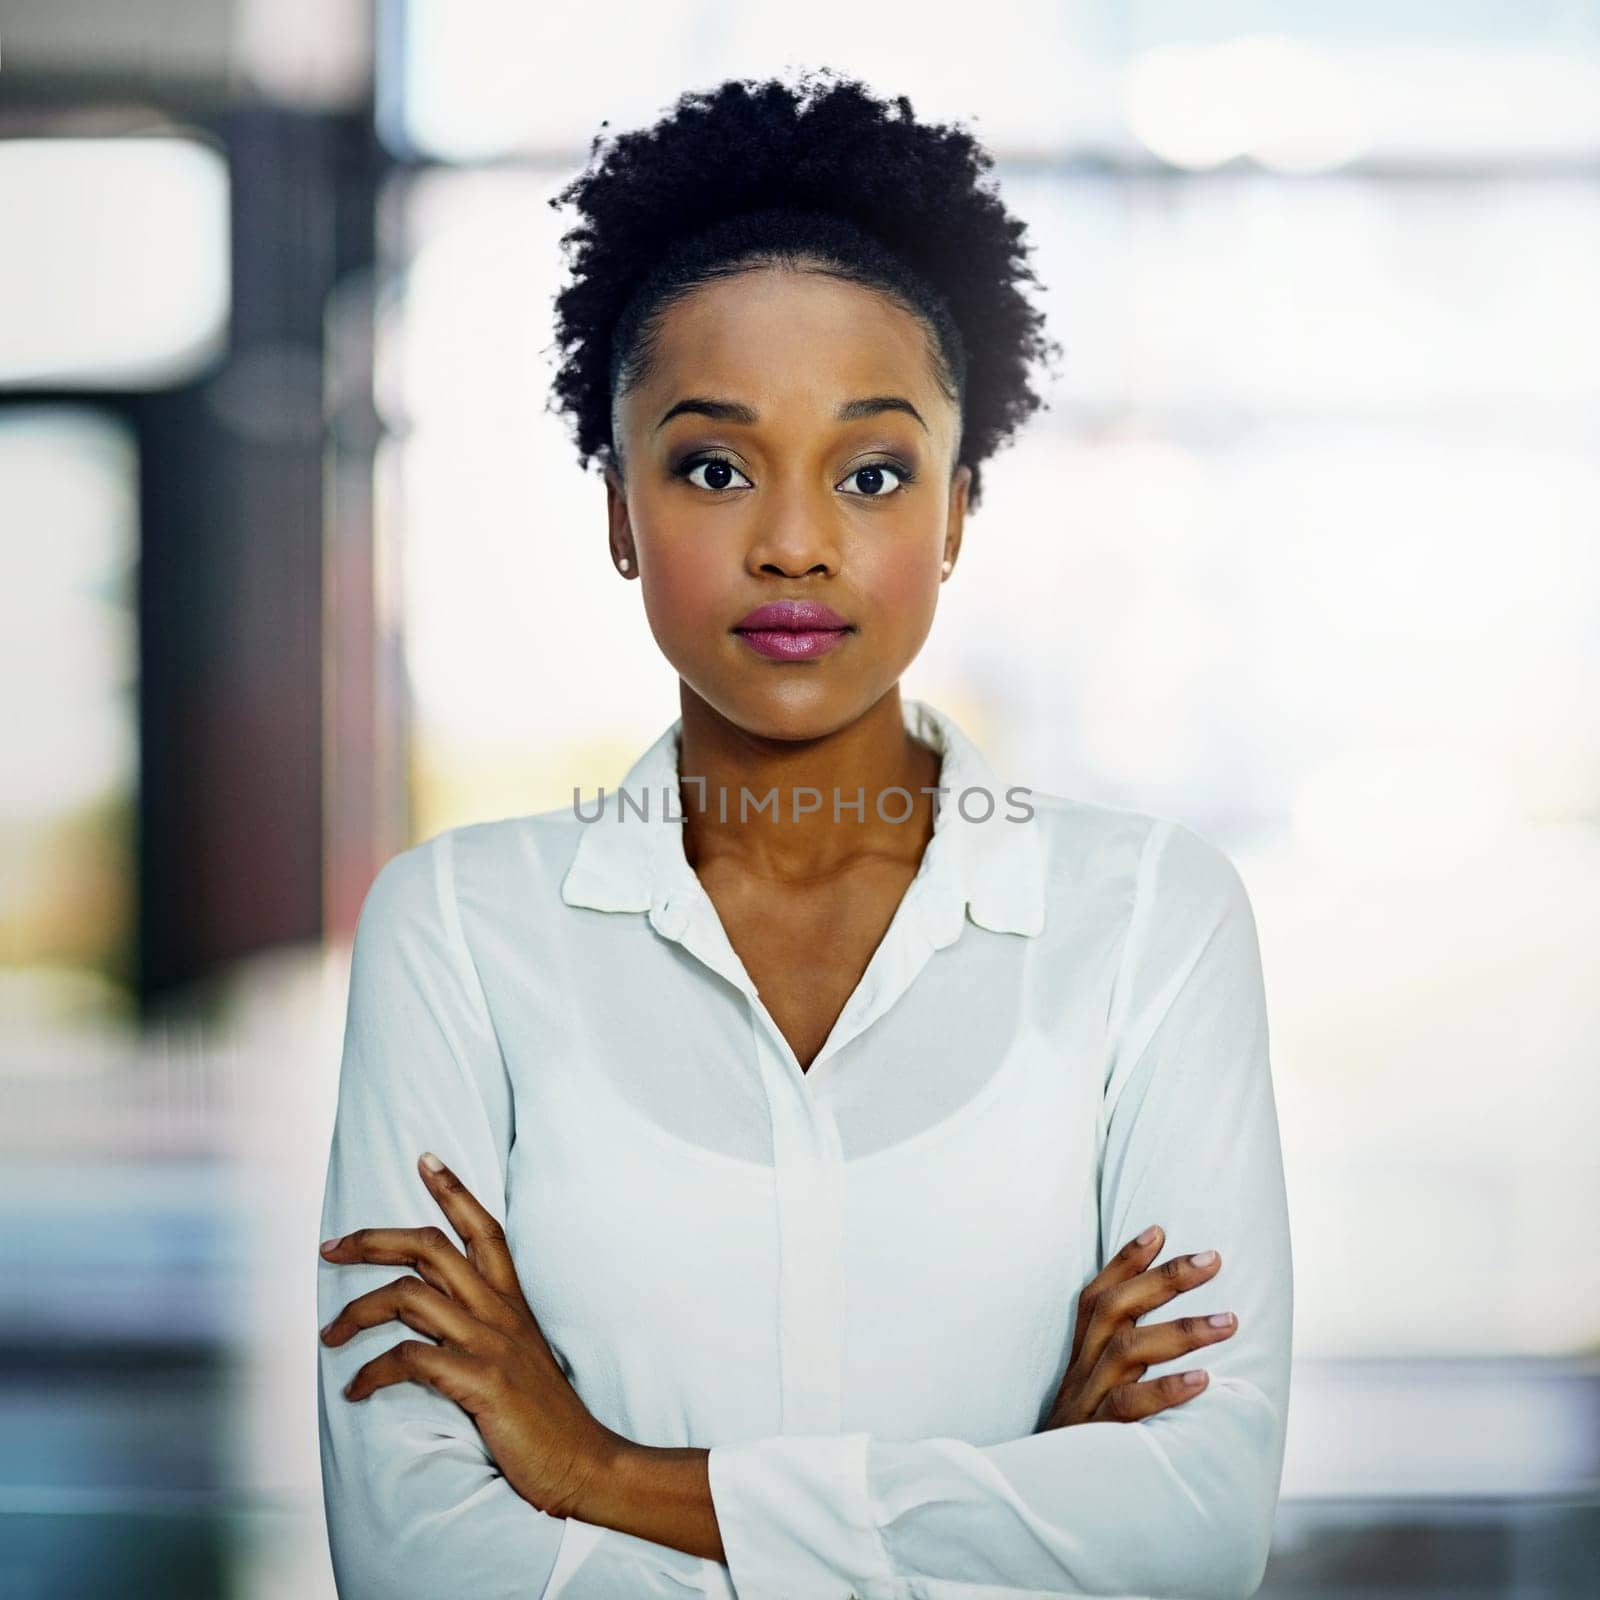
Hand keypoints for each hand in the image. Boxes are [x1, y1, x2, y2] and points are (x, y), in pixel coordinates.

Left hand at [318, 1152, 625, 1518]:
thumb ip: (488, 1328)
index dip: (453, 1190)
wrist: (583, 1463)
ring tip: (329, 1335)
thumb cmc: (545, 1416)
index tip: (424, 1159)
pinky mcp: (478, 1381)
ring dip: (357, 1311)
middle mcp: (500, 1311)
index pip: (483, 1228)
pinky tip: (356, 1391)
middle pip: (430, 1248)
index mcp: (512, 1301)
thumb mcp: (521, 1355)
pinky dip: (371, 1371)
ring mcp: (489, 1344)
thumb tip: (439, 1321)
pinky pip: (410, 1359)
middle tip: (330, 1248)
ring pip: (409, 1296)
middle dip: (373, 1240)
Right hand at [1043, 1225, 1236, 1427]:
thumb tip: (1172, 1333)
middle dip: (1164, 1278)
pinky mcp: (1099, 1437)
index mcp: (1080, 1356)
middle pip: (1114, 1309)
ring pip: (1126, 1351)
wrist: (1040, 1500)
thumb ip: (1121, 1362)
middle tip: (1214, 1259)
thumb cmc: (1081, 1443)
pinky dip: (1166, 1391)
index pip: (1096, 1295)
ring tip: (1231, 1320)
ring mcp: (1088, 1401)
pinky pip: (1130, 1409)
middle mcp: (1081, 1370)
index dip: (1124, 1260)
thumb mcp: (1093, 1395)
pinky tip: (1205, 1382)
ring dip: (1180, 1330)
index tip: (1159, 1228)